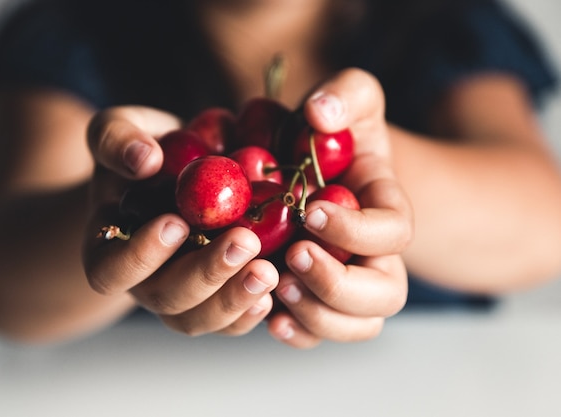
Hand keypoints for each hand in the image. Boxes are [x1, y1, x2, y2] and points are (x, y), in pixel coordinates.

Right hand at [82, 106, 278, 336]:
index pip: (112, 268)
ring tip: (268, 271)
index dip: (141, 255)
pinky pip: (230, 321)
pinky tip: (277, 286)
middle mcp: (143, 281)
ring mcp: (181, 296)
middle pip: (166, 298)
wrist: (176, 171)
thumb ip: (118, 139)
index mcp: (108, 247)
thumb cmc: (144, 151)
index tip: (176, 223)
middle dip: (206, 274)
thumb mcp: (119, 129)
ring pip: (199, 318)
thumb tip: (144, 159)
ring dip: (234, 299)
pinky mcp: (216, 298)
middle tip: (244, 242)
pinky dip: (252, 310)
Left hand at [267, 69, 412, 347]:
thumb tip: (320, 115)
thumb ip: (345, 94)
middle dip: (338, 285)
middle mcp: (376, 254)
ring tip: (276, 284)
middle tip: (293, 256)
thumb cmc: (339, 132)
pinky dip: (298, 333)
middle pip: (385, 294)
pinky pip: (320, 334)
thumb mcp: (350, 96)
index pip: (393, 232)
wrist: (328, 165)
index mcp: (387, 208)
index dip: (356, 229)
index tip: (311, 210)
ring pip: (357, 325)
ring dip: (317, 314)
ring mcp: (349, 281)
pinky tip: (269, 315)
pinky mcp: (317, 297)